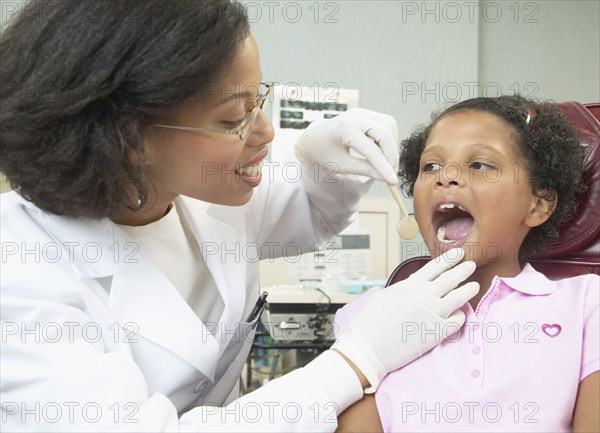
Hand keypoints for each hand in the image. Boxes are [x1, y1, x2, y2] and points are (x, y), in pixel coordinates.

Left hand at [294, 108, 399, 183]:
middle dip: (392, 156)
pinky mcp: (367, 113)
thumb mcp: (342, 165)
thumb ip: (365, 170)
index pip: (370, 149)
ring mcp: (362, 112)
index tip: (393, 181)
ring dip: (393, 146)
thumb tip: (387, 178)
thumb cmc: (324, 154)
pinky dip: (390, 138)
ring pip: (390, 126)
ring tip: (388, 163)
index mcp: (344, 130)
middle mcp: (355, 116)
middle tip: (393, 173)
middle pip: (384, 134)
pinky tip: (384, 151)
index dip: (384, 166)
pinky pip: (387, 123)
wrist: (314, 139)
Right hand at [331, 248, 478, 392]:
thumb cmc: (371, 322)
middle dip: (463, 270)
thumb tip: (409, 289)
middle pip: (450, 278)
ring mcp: (433, 313)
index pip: (434, 267)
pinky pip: (457, 320)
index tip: (458, 253)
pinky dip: (460, 315)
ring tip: (474, 286)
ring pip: (459, 297)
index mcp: (410, 285)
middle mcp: (424, 295)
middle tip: (471, 265)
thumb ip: (401, 290)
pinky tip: (459, 314)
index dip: (448, 259)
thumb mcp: (384, 296)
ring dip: (468, 290)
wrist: (371, 346)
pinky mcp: (438, 331)